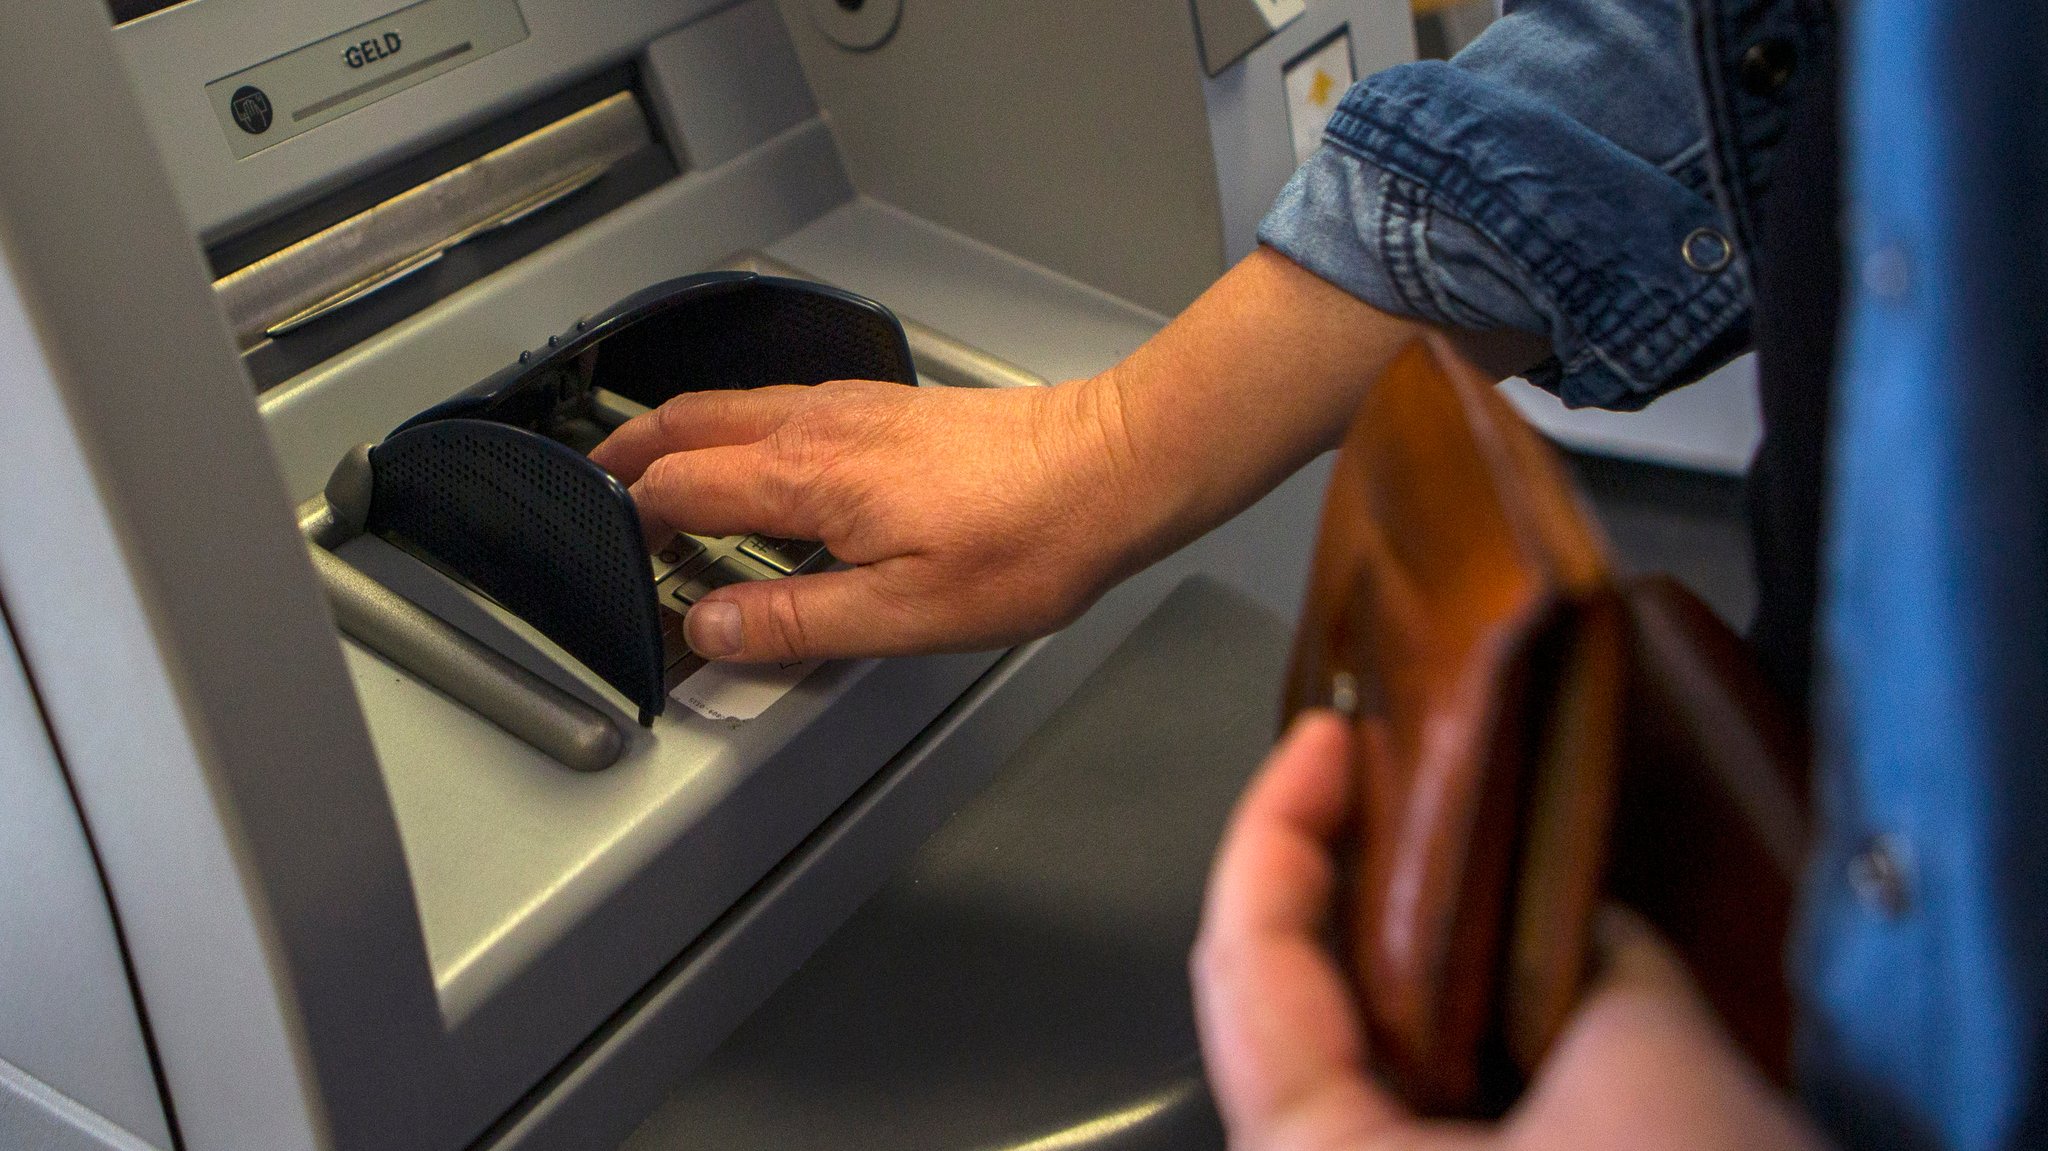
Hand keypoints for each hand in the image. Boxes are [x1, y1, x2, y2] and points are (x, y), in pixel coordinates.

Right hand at [591, 247, 1419, 663]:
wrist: (1114, 469)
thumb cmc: (1031, 541)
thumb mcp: (909, 613)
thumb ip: (798, 619)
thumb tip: (711, 628)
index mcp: (809, 477)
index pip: (678, 487)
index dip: (632, 525)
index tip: (613, 560)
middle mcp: (819, 425)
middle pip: (689, 424)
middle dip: (631, 455)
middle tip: (593, 487)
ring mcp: (853, 405)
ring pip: (732, 405)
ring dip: (679, 434)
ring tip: (650, 469)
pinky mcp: (888, 405)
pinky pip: (779, 404)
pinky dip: (734, 426)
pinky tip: (753, 458)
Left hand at [1191, 712, 1829, 1150]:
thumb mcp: (1650, 1069)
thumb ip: (1595, 961)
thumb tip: (1586, 920)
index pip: (1246, 962)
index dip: (1274, 828)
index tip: (1325, 735)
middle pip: (1276, 994)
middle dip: (1322, 870)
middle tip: (1380, 762)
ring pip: (1347, 1044)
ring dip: (1384, 937)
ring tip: (1431, 830)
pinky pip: (1413, 1092)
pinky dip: (1443, 1008)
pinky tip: (1495, 947)